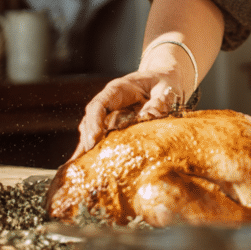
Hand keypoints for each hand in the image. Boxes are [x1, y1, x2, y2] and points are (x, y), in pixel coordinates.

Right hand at [70, 68, 184, 160]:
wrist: (166, 80)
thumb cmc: (165, 83)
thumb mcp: (165, 89)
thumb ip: (159, 102)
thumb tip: (147, 116)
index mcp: (118, 89)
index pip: (99, 104)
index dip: (94, 122)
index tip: (94, 140)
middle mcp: (109, 102)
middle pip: (90, 120)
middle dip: (88, 140)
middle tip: (86, 160)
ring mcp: (109, 114)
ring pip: (91, 131)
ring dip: (87, 148)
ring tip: (84, 168)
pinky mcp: (113, 126)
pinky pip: (100, 138)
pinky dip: (92, 152)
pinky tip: (84, 168)